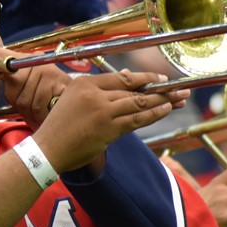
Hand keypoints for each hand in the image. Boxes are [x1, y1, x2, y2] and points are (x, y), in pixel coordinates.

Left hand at [0, 47, 70, 128]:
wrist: (79, 106)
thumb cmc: (45, 101)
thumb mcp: (22, 93)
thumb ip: (8, 86)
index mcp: (21, 60)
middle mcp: (33, 60)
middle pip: (12, 90)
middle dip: (21, 104)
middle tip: (32, 105)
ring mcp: (47, 69)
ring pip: (25, 100)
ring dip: (32, 111)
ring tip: (43, 109)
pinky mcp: (58, 81)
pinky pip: (38, 105)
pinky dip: (42, 114)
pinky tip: (50, 110)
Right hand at [32, 69, 189, 172]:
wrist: (46, 149)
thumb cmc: (59, 127)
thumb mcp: (74, 100)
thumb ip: (99, 90)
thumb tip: (126, 77)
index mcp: (85, 83)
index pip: (122, 78)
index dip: (145, 78)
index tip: (161, 79)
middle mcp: (94, 93)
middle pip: (134, 89)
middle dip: (161, 88)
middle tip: (180, 87)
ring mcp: (102, 111)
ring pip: (139, 103)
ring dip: (163, 100)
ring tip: (180, 98)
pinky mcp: (107, 129)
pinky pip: (136, 120)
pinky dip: (154, 114)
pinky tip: (167, 110)